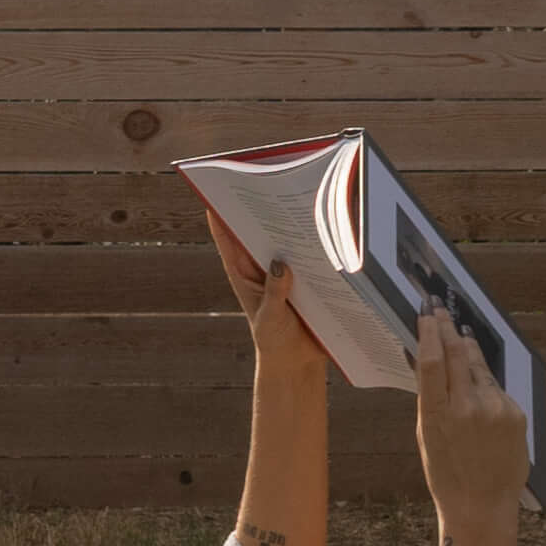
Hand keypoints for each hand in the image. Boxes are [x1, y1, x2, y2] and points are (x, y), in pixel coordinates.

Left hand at [193, 200, 315, 357]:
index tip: (218, 186)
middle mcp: (260, 265)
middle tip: (271, 183)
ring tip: (301, 198)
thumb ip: (274, 294)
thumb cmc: (274, 341)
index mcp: (242, 272)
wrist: (296, 362)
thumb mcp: (270, 319)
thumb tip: (281, 264)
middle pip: (258, 230)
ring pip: (284, 238)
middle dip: (262, 208)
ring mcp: (283, 268)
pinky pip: (308, 253)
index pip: (227, 237)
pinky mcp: (304, 275)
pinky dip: (315, 242)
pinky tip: (327, 228)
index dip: (219, 212)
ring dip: (292, 222)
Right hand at [405, 303, 520, 530]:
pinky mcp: (515, 414)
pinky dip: (486, 384)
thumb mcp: (428, 436)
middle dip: (447, 328)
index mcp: (438, 415)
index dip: (429, 333)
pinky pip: (496, 389)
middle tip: (441, 311)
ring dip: (469, 350)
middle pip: (457, 354)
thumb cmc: (447, 474)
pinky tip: (480, 388)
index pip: (432, 362)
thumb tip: (426, 361)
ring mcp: (495, 410)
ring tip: (460, 334)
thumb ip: (430, 399)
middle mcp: (468, 408)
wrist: (483, 504)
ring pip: (479, 368)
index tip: (426, 314)